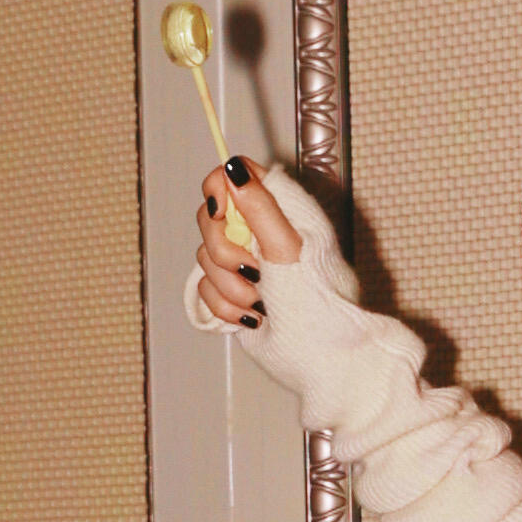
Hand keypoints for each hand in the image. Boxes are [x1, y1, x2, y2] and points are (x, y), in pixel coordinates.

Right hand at [191, 161, 299, 331]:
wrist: (315, 352)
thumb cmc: (314, 300)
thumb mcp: (286, 248)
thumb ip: (260, 207)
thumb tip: (234, 170)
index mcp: (280, 211)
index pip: (235, 176)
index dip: (219, 190)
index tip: (222, 214)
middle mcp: (259, 231)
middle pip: (211, 218)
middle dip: (225, 253)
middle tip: (254, 270)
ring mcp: (243, 261)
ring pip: (206, 258)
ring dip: (232, 287)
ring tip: (262, 301)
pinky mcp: (231, 290)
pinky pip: (206, 289)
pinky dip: (228, 307)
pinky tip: (254, 317)